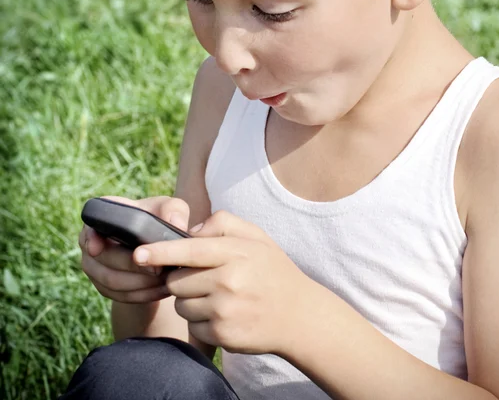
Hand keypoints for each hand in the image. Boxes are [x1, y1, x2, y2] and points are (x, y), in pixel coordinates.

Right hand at [79, 195, 189, 303]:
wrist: (157, 246)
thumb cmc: (161, 219)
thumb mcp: (171, 210)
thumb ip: (174, 211)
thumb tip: (176, 225)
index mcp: (104, 217)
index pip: (89, 225)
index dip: (91, 238)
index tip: (97, 249)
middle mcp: (92, 241)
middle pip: (105, 258)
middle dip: (133, 266)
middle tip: (160, 269)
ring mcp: (95, 267)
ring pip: (112, 282)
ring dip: (140, 284)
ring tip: (167, 281)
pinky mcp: (104, 286)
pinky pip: (120, 296)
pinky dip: (143, 295)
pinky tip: (164, 290)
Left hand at [132, 210, 315, 355]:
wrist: (299, 316)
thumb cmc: (273, 271)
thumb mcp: (257, 237)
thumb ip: (224, 223)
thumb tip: (190, 232)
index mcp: (235, 254)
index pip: (189, 251)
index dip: (160, 252)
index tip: (138, 253)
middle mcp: (228, 282)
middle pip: (177, 281)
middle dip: (183, 279)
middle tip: (207, 278)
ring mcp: (224, 311)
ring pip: (182, 305)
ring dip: (191, 301)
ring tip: (220, 297)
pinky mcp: (222, 336)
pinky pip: (193, 326)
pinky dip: (202, 322)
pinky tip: (224, 315)